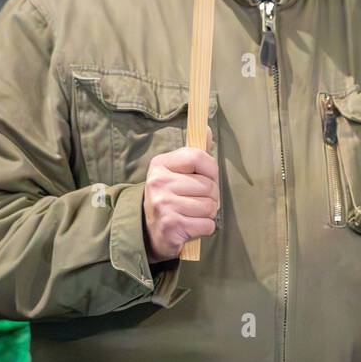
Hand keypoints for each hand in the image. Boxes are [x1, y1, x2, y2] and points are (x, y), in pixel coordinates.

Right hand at [143, 127, 218, 261]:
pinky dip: (205, 228)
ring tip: (194, 213)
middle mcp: (159, 182)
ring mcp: (164, 204)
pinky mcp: (172, 226)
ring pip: (210, 206)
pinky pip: (207, 224)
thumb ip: (194, 153)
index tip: (208, 177)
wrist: (149, 231)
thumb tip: (209, 130)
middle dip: (211, 196)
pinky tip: (192, 226)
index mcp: (160, 164)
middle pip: (208, 185)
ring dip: (208, 213)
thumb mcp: (176, 172)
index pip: (198, 157)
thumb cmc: (169, 197)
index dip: (211, 169)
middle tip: (198, 201)